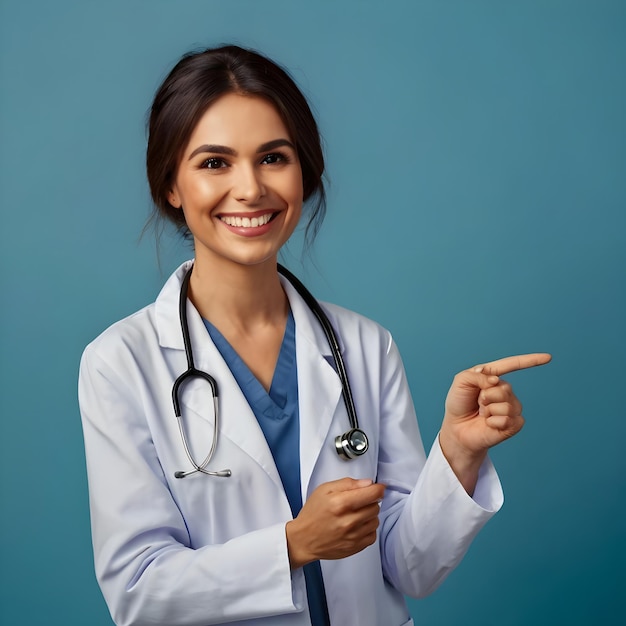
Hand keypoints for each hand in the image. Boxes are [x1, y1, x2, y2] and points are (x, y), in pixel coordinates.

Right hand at [285, 478, 384, 568]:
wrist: (304, 539)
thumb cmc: (313, 513)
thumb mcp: (325, 490)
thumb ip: (348, 483)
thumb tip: (368, 483)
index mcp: (341, 503)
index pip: (373, 494)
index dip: (378, 489)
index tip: (377, 488)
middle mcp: (349, 521)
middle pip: (376, 507)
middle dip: (370, 501)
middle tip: (358, 502)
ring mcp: (353, 536)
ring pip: (376, 521)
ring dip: (369, 516)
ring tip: (355, 515)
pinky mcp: (355, 547)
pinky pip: (373, 535)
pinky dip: (367, 529)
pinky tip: (356, 526)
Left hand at [439, 353, 550, 493]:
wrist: (456, 428)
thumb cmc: (458, 403)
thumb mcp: (460, 382)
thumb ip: (476, 375)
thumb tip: (496, 380)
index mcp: (493, 376)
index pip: (513, 365)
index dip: (530, 361)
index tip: (548, 357)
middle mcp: (505, 390)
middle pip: (505, 388)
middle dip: (486, 396)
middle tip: (478, 402)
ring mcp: (511, 407)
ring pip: (507, 405)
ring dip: (489, 410)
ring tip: (482, 413)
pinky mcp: (514, 424)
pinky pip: (508, 419)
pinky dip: (493, 422)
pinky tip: (488, 424)